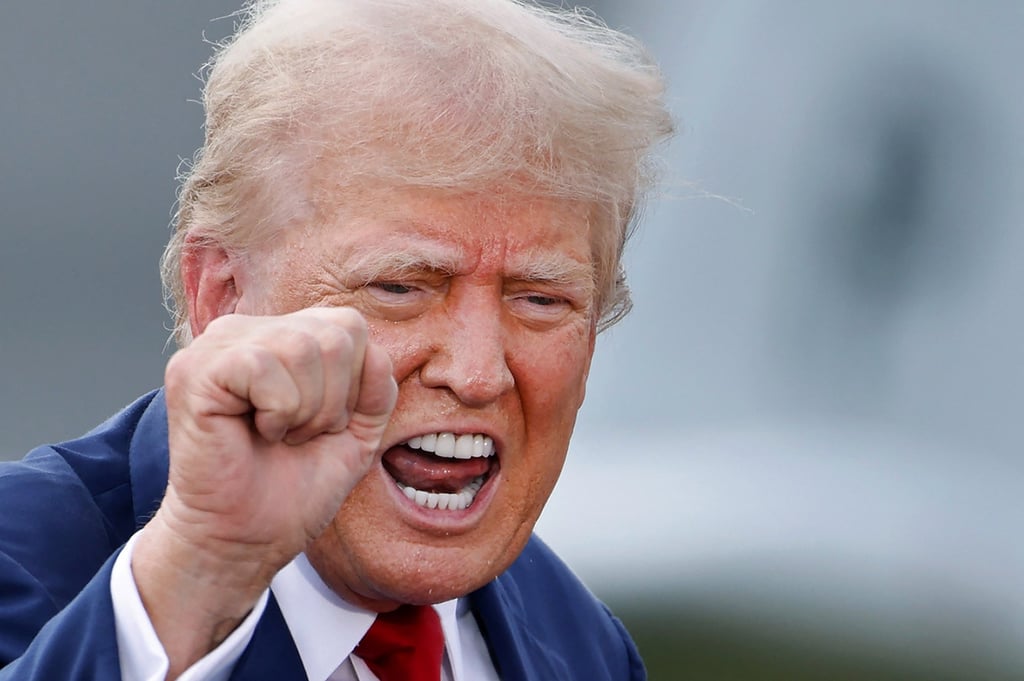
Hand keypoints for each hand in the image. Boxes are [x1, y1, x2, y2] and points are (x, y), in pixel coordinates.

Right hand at [132, 307, 396, 675]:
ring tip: (280, 435)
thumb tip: (376, 354)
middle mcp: (247, 330)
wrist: (247, 539)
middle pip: (335, 333)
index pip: (350, 325)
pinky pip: (265, 366)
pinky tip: (258, 433)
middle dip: (334, 400)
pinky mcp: (196, 369)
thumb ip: (376, 388)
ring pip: (302, 346)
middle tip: (299, 435)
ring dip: (306, 410)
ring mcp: (216, 345)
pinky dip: (278, 412)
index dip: (355, 385)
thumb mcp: (357, 431)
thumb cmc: (294, 487)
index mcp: (281, 335)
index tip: (322, 426)